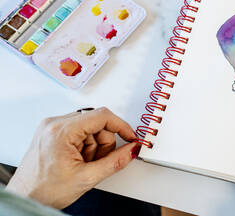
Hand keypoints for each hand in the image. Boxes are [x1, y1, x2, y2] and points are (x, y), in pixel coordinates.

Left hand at [6, 107, 139, 208]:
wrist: (24, 198)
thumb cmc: (43, 191)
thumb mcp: (86, 178)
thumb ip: (115, 162)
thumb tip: (132, 149)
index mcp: (60, 131)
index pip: (101, 116)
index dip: (121, 126)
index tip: (130, 136)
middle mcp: (54, 124)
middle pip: (97, 123)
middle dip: (103, 144)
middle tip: (96, 162)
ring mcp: (52, 127)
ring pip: (90, 128)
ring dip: (94, 147)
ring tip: (83, 164)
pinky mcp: (52, 132)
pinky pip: (80, 132)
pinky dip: (85, 146)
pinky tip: (78, 160)